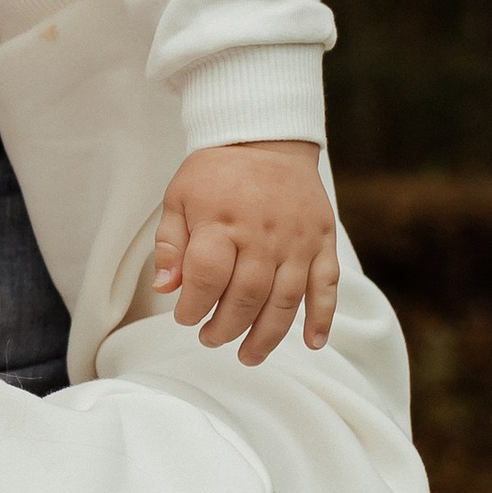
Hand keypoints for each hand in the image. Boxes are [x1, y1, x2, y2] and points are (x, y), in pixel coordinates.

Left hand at [152, 141, 338, 362]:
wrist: (266, 136)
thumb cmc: (217, 172)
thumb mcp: (179, 198)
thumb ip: (170, 244)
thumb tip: (165, 288)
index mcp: (222, 222)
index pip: (207, 276)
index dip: (193, 305)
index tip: (185, 317)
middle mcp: (263, 234)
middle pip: (247, 296)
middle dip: (226, 327)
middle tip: (210, 339)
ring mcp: (297, 240)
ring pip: (285, 299)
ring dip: (268, 335)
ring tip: (249, 355)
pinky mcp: (322, 241)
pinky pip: (327, 284)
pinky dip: (322, 317)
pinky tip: (313, 343)